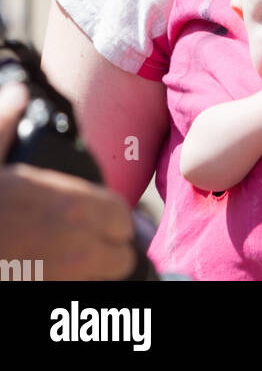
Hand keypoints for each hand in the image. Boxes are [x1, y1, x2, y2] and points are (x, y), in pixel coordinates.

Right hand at [0, 80, 136, 279]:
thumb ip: (7, 123)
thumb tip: (16, 92)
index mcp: (71, 206)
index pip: (121, 214)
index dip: (110, 214)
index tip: (96, 213)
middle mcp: (79, 246)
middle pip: (122, 252)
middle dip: (109, 242)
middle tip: (89, 236)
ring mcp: (68, 278)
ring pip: (107, 276)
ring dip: (97, 266)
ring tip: (76, 255)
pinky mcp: (52, 296)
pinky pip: (85, 292)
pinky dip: (79, 282)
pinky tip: (58, 271)